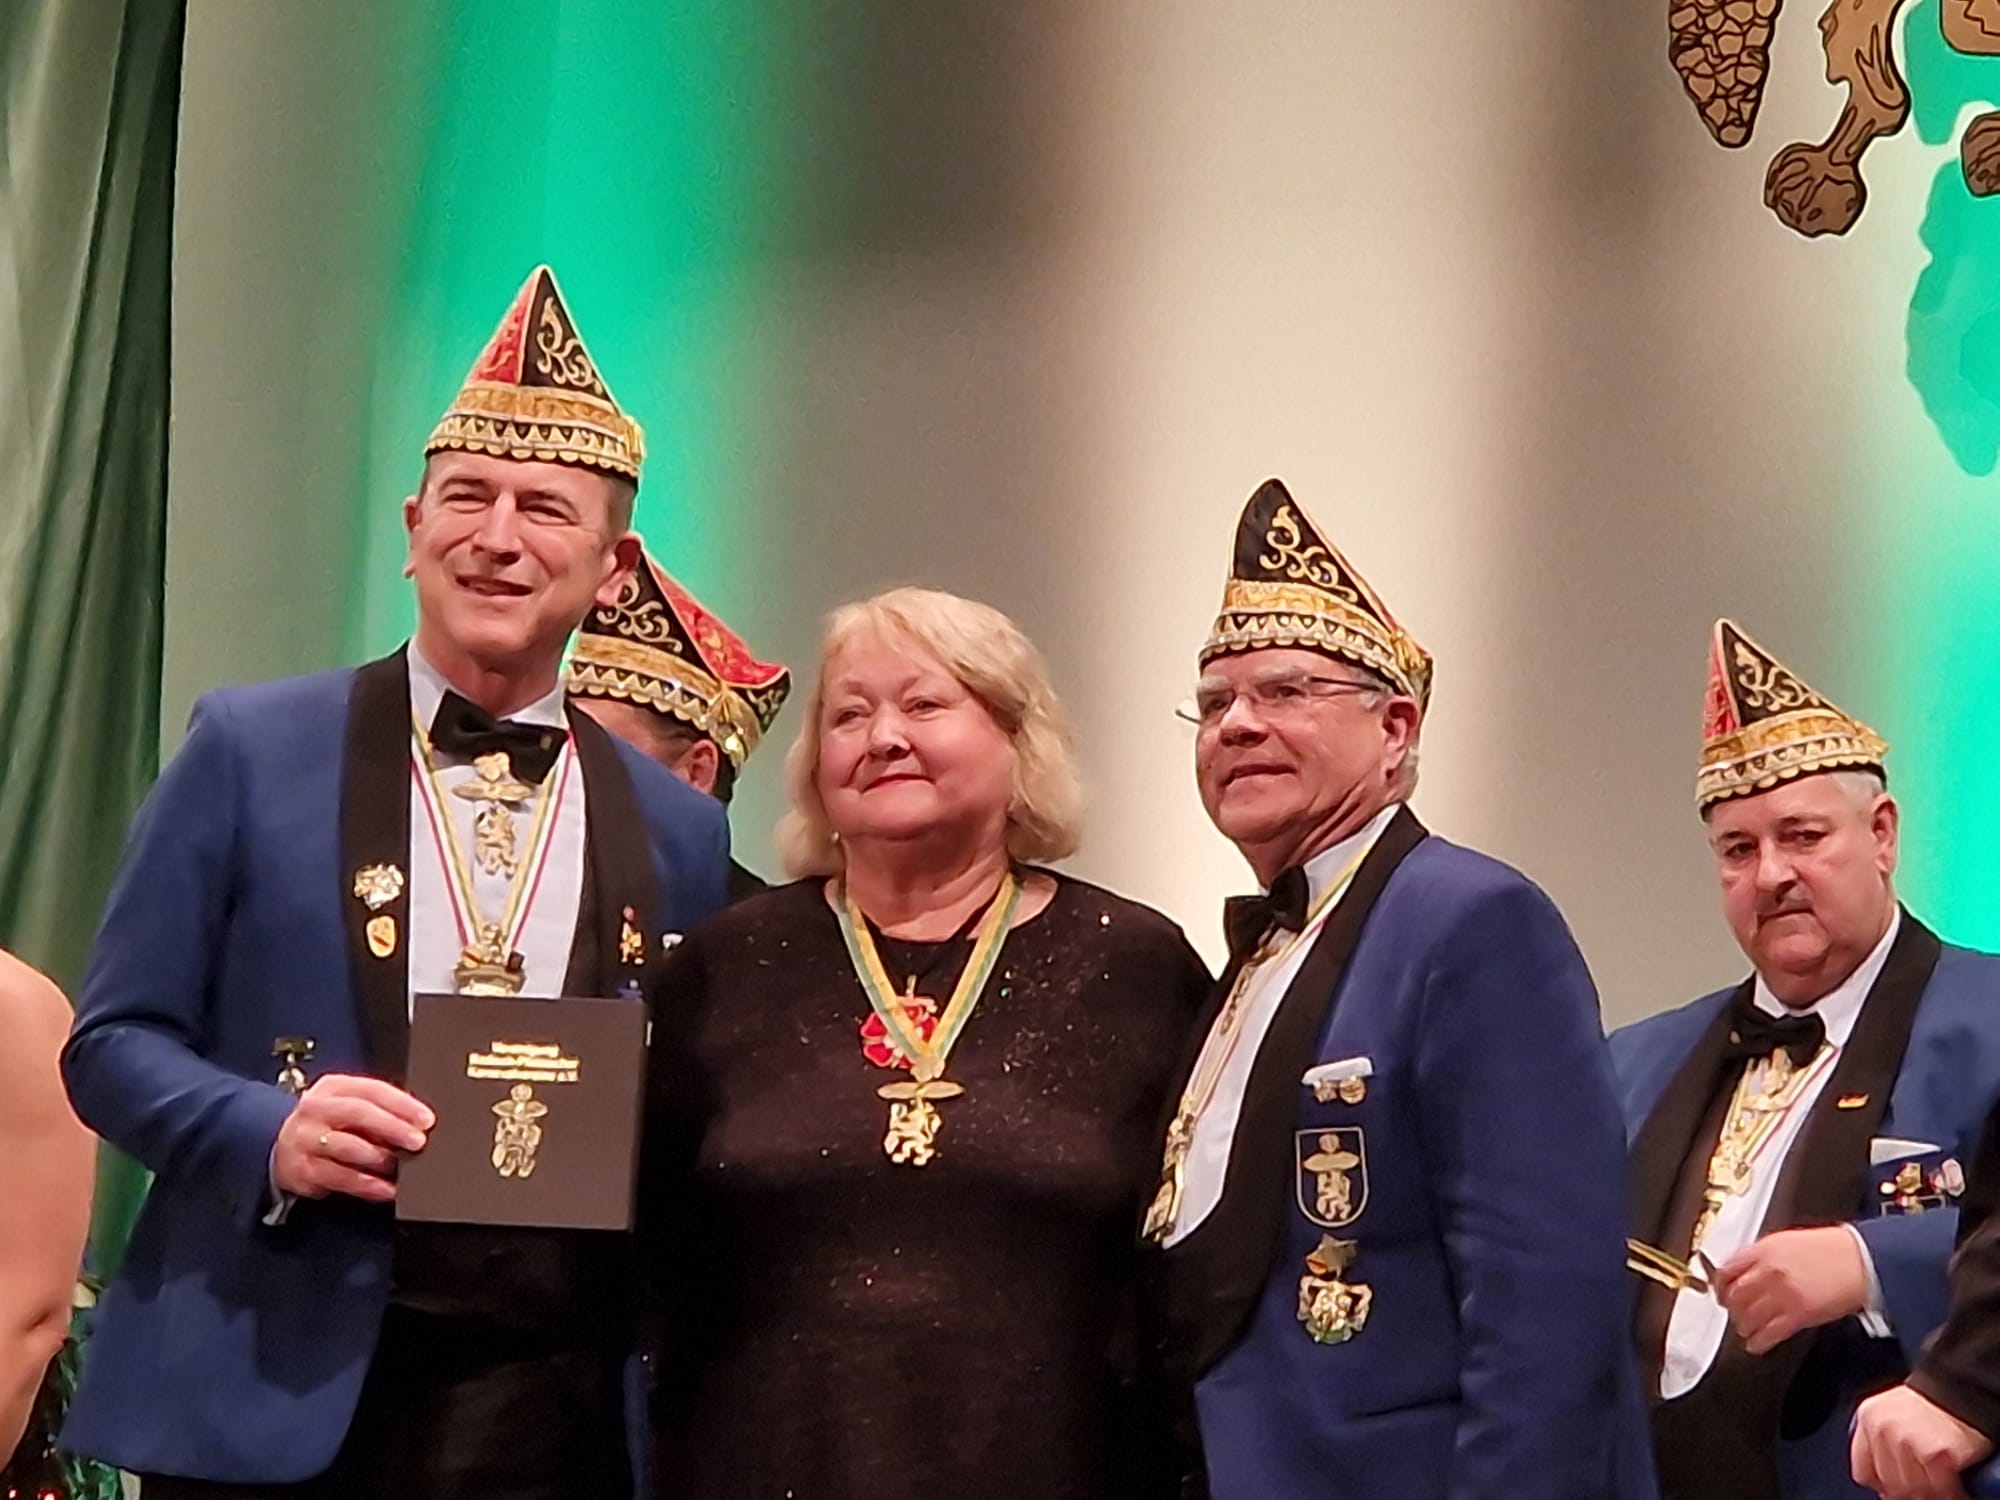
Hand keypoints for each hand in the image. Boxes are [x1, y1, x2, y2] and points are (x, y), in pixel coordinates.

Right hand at [271, 1074, 432, 1203]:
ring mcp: (306, 1139)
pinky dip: (368, 1185)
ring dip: (379, 1158)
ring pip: (347, 1147)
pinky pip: (341, 1178)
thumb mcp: (350, 1107)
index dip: (402, 1104)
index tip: (425, 1119)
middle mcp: (316, 1109)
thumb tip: (418, 1125)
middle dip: (392, 1127)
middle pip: (358, 1113)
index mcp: (334, 1087)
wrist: (283, 1145)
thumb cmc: (329, 1124)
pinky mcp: (303, 1170)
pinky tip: (386, 1189)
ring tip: (400, 1166)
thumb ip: (380, 1110)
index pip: (372, 1089)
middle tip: (417, 1141)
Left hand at [1714, 1225, 1867, 1353]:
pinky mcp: (1798, 1315)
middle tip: (1733, 1312)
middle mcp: (1768, 1271)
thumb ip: (1763, 1254)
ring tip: (1745, 1328)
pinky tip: (1756, 1344)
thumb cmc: (1833, 1250)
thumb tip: (1746, 1268)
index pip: (1727, 1270)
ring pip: (1747, 1316)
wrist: (1862, 1262)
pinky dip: (1758, 1342)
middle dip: (1731, 1307)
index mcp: (1764, 1250)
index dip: (1720, 1286)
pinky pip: (1768, 1333)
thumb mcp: (1788, 1241)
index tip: (1720, 1292)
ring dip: (1743, 1325)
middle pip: (1735, 1296)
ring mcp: (1782, 1294)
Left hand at [1852, 1384, 1990, 1499]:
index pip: (1863, 1469)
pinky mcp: (1934, 1453)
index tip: (1891, 1487)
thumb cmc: (1932, 1399)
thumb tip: (1882, 1483)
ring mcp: (1906, 1441)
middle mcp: (1882, 1429)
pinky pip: (1938, 1487)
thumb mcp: (1891, 1410)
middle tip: (1923, 1484)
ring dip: (1927, 1490)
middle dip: (1906, 1488)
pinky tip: (1953, 1483)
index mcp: (1867, 1417)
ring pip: (1911, 1488)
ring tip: (1938, 1483)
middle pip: (1888, 1481)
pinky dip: (1948, 1490)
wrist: (1962, 1383)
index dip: (1880, 1482)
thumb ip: (1880, 1441)